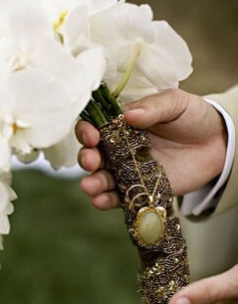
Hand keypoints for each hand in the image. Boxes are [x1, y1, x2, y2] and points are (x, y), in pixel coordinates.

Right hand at [75, 88, 226, 209]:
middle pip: (93, 154)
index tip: (92, 136)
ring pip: (102, 178)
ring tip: (89, 186)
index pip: (96, 126)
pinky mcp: (140, 189)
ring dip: (92, 183)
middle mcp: (119, 148)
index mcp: (123, 124)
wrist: (217, 144)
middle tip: (91, 161)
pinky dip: (107, 201)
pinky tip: (101, 201)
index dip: (87, 131)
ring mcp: (128, 170)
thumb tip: (128, 115)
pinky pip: (119, 197)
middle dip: (86, 158)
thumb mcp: (175, 103)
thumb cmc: (193, 117)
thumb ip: (153, 107)